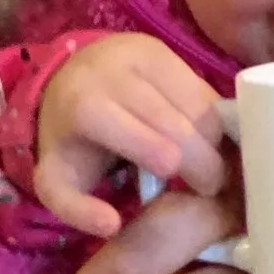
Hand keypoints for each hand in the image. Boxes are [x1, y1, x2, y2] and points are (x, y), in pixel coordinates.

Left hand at [33, 33, 232, 238]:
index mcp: (85, 106)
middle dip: (203, 160)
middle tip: (214, 189)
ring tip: (213, 167)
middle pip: (176, 122)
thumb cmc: (73, 143)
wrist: (68, 85)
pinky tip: (210, 142)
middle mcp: (114, 71)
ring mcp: (142, 54)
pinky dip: (214, 119)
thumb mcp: (58, 181)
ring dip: (214, 141)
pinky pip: (203, 89)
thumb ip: (77, 210)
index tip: (189, 191)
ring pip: (198, 105)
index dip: (170, 162)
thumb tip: (112, 225)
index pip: (141, 136)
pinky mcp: (164, 47)